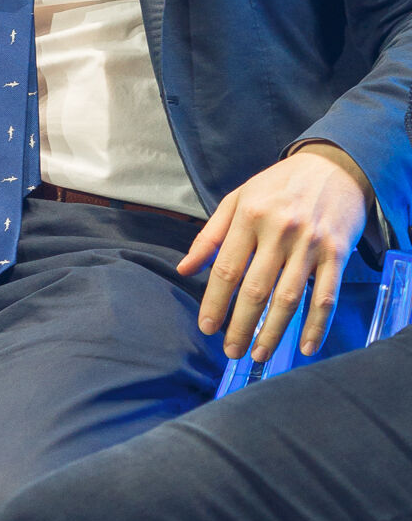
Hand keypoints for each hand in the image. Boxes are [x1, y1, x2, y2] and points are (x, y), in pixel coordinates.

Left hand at [177, 143, 372, 360]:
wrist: (334, 166)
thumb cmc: (279, 185)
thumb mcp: (238, 198)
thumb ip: (210, 235)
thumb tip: (184, 268)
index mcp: (249, 217)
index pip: (227, 269)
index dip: (215, 302)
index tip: (208, 327)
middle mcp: (279, 231)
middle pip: (256, 289)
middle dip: (241, 325)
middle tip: (231, 351)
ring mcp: (310, 244)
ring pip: (289, 298)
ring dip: (273, 332)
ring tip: (259, 355)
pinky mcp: (337, 253)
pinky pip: (326, 296)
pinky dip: (317, 325)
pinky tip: (305, 347)